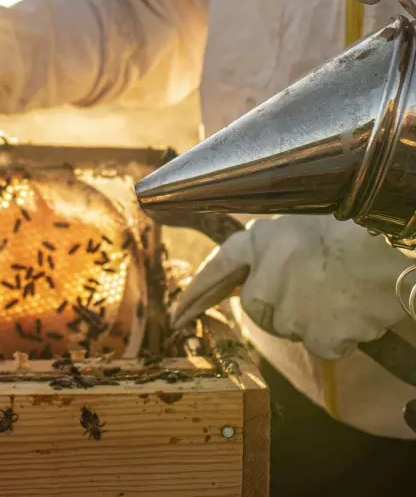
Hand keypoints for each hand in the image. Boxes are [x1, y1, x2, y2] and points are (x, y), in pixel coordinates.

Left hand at [170, 215, 411, 359]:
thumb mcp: (298, 225)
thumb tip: (248, 280)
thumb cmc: (352, 229)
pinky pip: (323, 344)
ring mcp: (289, 310)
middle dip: (279, 304)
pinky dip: (340, 334)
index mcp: (260, 241)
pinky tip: (355, 309)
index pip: (218, 268)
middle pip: (257, 308)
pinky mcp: (317, 337)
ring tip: (342, 290)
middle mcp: (265, 277)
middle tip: (315, 287)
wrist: (392, 246)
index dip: (197, 291)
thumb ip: (269, 250)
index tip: (177, 314)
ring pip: (290, 327)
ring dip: (312, 317)